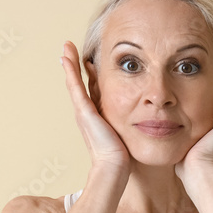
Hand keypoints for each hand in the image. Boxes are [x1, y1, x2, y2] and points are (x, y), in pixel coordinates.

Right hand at [60, 40, 130, 173]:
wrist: (114, 165)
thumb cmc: (122, 155)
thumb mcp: (127, 132)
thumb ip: (131, 122)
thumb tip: (146, 118)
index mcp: (96, 115)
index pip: (92, 90)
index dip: (89, 75)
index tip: (89, 61)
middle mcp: (86, 111)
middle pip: (81, 83)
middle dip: (75, 65)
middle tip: (70, 48)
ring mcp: (83, 110)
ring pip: (74, 81)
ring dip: (70, 63)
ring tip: (66, 46)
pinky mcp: (84, 111)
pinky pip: (75, 86)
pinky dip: (70, 71)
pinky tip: (67, 57)